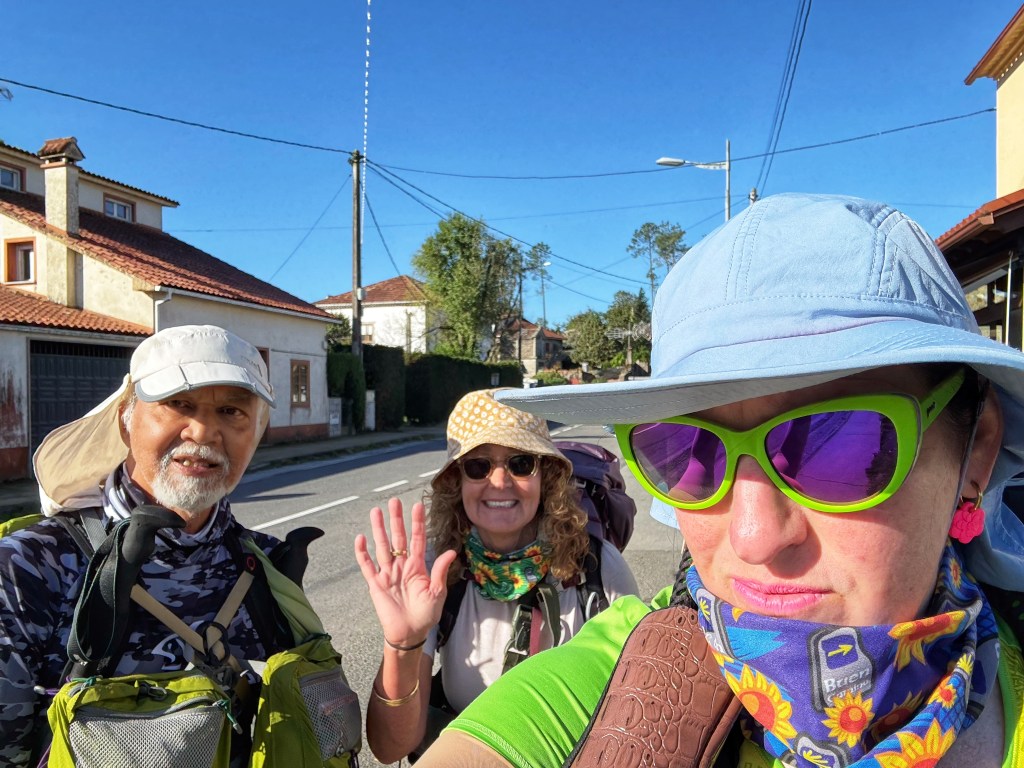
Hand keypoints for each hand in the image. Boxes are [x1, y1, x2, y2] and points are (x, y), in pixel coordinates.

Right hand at [354, 498, 456, 648]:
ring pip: (381, 546)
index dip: (417, 523)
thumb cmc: (427, 614)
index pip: (417, 539)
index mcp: (417, 566)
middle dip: (396, 519)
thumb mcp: (437, 592)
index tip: (417, 506)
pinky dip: (362, 553)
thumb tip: (451, 551)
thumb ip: (440, 571)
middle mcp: (401, 565)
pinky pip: (367, 566)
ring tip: (375, 511)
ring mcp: (387, 573)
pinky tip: (361, 538)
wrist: (410, 633)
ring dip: (378, 529)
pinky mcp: (375, 584)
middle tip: (394, 501)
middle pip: (397, 537)